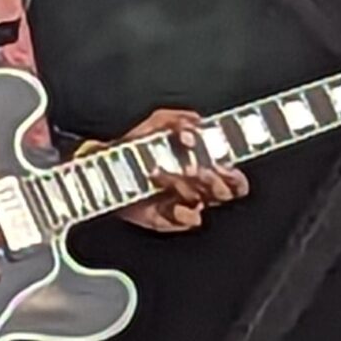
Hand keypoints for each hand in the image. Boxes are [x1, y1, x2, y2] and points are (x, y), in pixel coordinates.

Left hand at [106, 108, 247, 233]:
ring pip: (201, 203)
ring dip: (186, 188)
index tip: (223, 165)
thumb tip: (199, 123)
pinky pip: (185, 221)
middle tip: (195, 170)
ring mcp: (183, 206)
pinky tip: (168, 202)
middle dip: (213, 181)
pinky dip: (180, 211)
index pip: (234, 179)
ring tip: (166, 175)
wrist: (106, 166)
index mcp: (203, 167)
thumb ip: (181, 119)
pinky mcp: (168, 220)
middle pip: (224, 194)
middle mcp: (198, 189)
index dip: (234, 176)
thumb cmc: (135, 145)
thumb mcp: (158, 122)